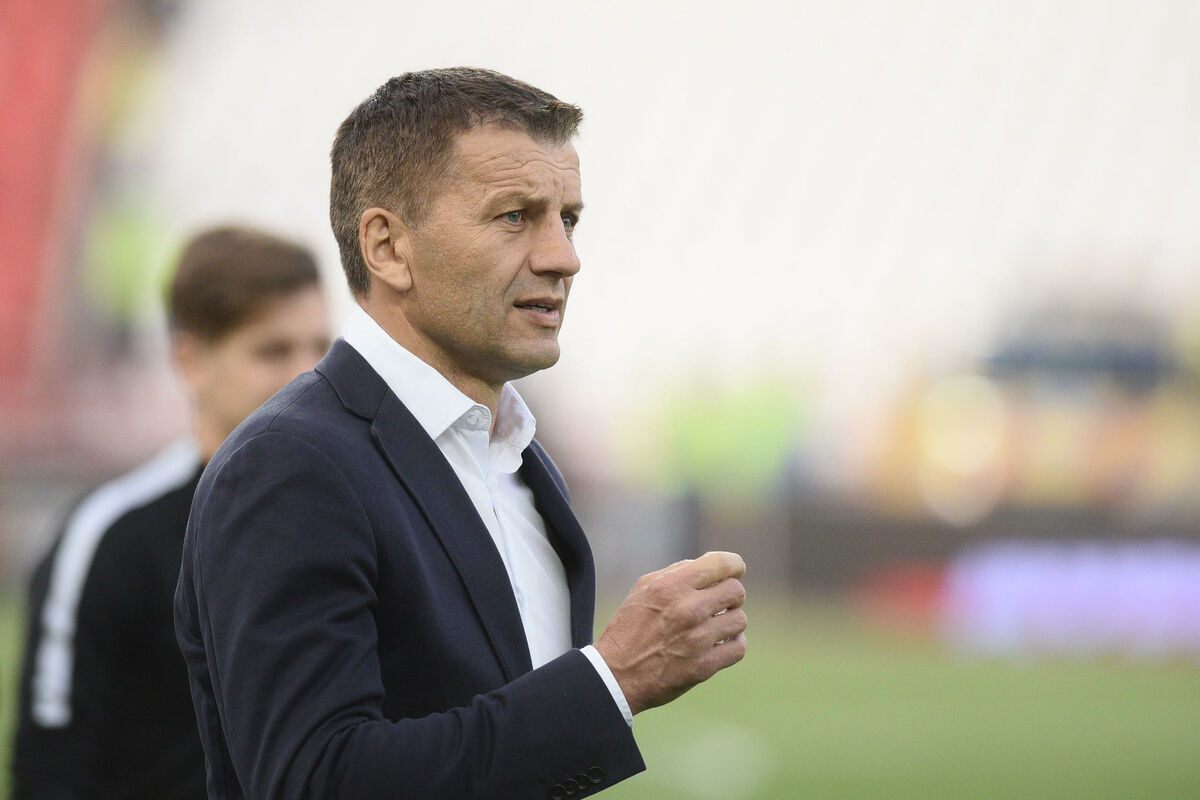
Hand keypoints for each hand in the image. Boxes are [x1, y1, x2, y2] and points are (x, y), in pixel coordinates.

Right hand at [594, 551, 746, 714]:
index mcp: (671, 586)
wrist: (616, 675)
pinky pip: (738, 648)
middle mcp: (687, 610)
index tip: (736, 570)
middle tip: (721, 603)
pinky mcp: (704, 666)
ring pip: (739, 619)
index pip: (720, 563)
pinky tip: (722, 642)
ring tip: (717, 625)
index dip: (734, 564)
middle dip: (731, 595)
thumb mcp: (643, 588)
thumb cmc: (629, 628)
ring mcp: (698, 640)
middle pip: (736, 591)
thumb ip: (676, 573)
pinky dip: (734, 643)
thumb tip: (707, 568)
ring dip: (731, 621)